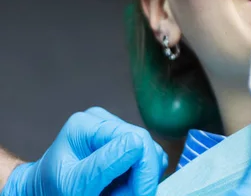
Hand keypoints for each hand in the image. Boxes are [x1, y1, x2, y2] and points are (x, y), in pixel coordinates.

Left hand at [2, 107, 166, 195]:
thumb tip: (138, 143)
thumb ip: (103, 165)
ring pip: (149, 152)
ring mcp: (113, 131)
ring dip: (140, 178)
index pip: (135, 138)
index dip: (145, 169)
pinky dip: (140, 177)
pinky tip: (121, 187)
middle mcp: (102, 122)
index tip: (142, 195)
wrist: (41, 195)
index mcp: (86, 125)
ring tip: (116, 194)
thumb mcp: (74, 185)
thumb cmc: (50, 192)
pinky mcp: (122, 144)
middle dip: (142, 176)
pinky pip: (146, 157)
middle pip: (145, 144)